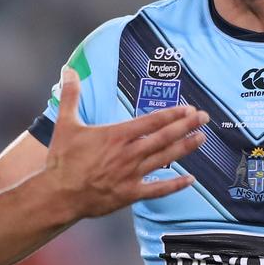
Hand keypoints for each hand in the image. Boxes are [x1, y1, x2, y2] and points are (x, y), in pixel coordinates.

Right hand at [45, 67, 206, 217]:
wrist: (58, 194)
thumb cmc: (62, 160)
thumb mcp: (65, 124)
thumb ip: (71, 96)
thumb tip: (67, 70)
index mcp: (116, 135)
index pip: (151, 121)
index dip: (172, 114)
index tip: (188, 108)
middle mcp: (128, 154)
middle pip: (164, 137)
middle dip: (186, 126)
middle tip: (205, 118)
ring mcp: (131, 175)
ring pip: (165, 159)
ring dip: (185, 148)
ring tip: (202, 139)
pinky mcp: (130, 194)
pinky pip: (158, 190)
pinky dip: (175, 185)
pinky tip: (191, 180)